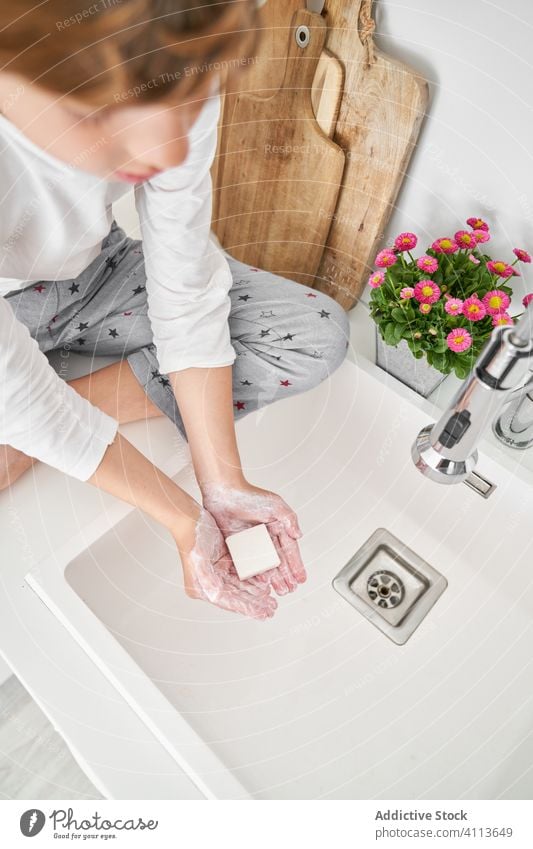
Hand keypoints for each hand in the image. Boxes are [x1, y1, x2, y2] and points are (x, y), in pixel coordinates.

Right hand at [174, 504, 277, 619]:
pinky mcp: (223, 563)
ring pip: (240, 587)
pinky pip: (240, 576)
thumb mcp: (200, 561)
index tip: (263, 614)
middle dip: (255, 603)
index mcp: (200, 588)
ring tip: (270, 600)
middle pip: (236, 597)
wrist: (190, 518)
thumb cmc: (193, 538)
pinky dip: (252, 580)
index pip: (228, 602)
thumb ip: (209, 581)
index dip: (247, 608)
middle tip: (272, 610)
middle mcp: (208, 584)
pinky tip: (264, 584)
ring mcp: (216, 574)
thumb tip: (217, 596)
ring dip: (255, 594)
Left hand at [200, 480, 305, 595]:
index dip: (296, 564)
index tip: (301, 578)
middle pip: (278, 560)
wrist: (223, 493)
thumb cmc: (249, 495)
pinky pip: (248, 563)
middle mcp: (265, 536)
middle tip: (291, 589)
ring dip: (273, 578)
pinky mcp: (238, 546)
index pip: (289, 549)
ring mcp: (252, 542)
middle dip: (286, 576)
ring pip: (265, 565)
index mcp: (277, 527)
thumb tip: (300, 535)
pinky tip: (261, 583)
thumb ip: (290, 520)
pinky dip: (255, 574)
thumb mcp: (275, 505)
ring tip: (279, 590)